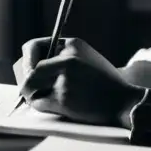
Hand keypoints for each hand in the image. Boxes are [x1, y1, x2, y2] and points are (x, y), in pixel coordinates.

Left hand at [18, 36, 141, 126]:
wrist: (124, 100)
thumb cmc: (105, 82)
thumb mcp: (87, 57)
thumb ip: (64, 57)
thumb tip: (33, 67)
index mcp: (72, 44)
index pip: (34, 46)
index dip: (26, 60)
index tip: (28, 71)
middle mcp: (67, 58)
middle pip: (29, 69)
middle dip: (27, 81)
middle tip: (29, 89)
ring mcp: (65, 79)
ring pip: (31, 86)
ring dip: (32, 94)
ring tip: (39, 98)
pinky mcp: (64, 98)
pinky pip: (39, 102)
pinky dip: (41, 105)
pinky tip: (50, 105)